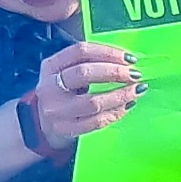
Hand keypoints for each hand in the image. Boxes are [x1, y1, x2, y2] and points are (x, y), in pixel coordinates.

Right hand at [26, 38, 141, 147]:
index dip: (107, 52)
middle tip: (135, 74)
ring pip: (93, 102)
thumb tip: (126, 60)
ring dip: (120, 95)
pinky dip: (116, 113)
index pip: (80, 52)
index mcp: (50, 66)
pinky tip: (128, 106)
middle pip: (84, 74)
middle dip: (115, 72)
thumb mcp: (64, 71)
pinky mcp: (67, 129)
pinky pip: (97, 122)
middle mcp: (50, 87)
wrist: (42, 122)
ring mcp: (57, 110)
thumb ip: (87, 63)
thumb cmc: (62, 91)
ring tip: (137, 90)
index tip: (129, 58)